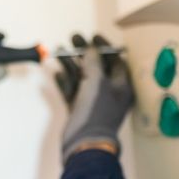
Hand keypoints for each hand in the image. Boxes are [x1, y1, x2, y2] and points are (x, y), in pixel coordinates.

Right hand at [55, 34, 133, 160]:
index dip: (105, 47)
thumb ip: (94, 62)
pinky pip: (72, 90)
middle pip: (97, 66)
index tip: (93, 36)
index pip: (116, 60)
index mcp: (121, 85)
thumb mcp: (97, 81)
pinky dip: (65, 81)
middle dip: (84, 52)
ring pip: (82, 77)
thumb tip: (91, 48)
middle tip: (73, 39)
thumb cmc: (96, 111)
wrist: (84, 142)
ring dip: (72, 64)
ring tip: (59, 51)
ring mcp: (93, 101)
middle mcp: (109, 92)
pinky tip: (57, 72)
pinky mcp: (79, 109)